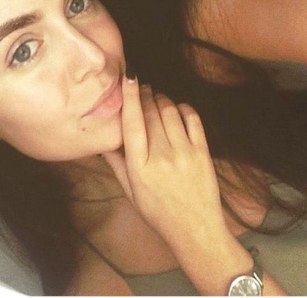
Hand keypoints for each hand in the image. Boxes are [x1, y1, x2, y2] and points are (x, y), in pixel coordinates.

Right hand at [103, 75, 228, 246]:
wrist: (195, 230)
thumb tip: (103, 140)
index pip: (132, 122)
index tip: (129, 76)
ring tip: (156, 100)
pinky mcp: (203, 151)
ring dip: (161, 99)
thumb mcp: (130, 193)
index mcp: (139, 166)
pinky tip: (177, 109)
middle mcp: (161, 156)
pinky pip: (192, 118)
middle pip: (151, 111)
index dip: (130, 96)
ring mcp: (185, 152)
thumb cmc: (158, 213)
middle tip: (142, 89)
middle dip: (145, 94)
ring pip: (170, 110)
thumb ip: (116, 164)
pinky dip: (183, 107)